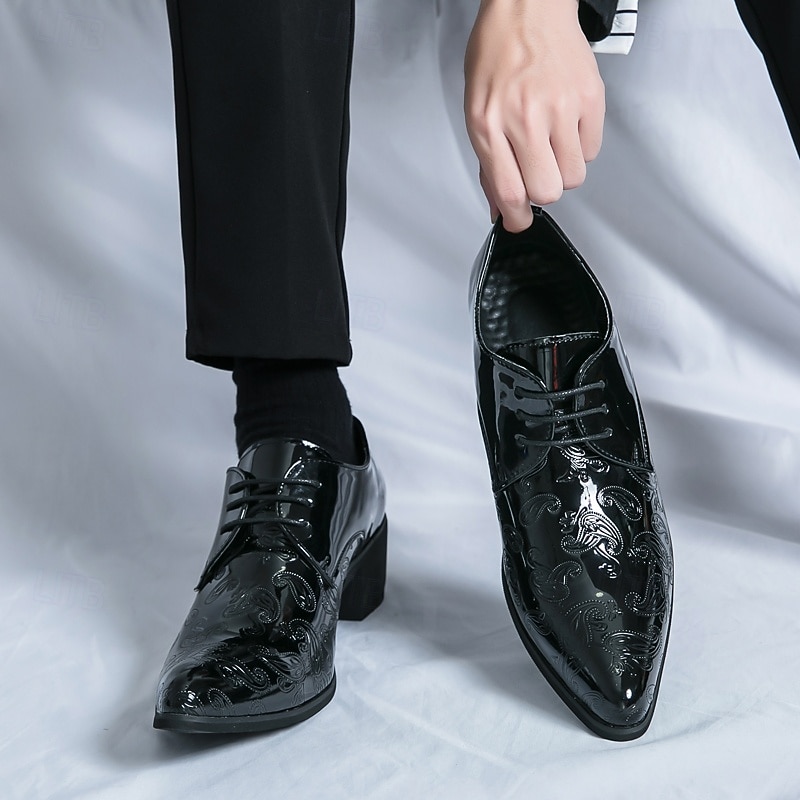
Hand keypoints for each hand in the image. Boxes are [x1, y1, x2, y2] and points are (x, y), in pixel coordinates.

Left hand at [464, 0, 604, 231]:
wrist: (528, 7)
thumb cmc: (498, 54)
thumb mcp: (477, 110)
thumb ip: (488, 162)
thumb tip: (499, 205)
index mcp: (489, 124)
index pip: (509, 192)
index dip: (516, 217)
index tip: (518, 221)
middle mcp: (525, 118)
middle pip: (547, 191)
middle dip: (541, 191)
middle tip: (535, 173)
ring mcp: (561, 108)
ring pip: (573, 176)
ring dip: (563, 170)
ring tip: (551, 144)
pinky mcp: (590, 99)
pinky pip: (592, 150)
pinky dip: (581, 147)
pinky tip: (566, 126)